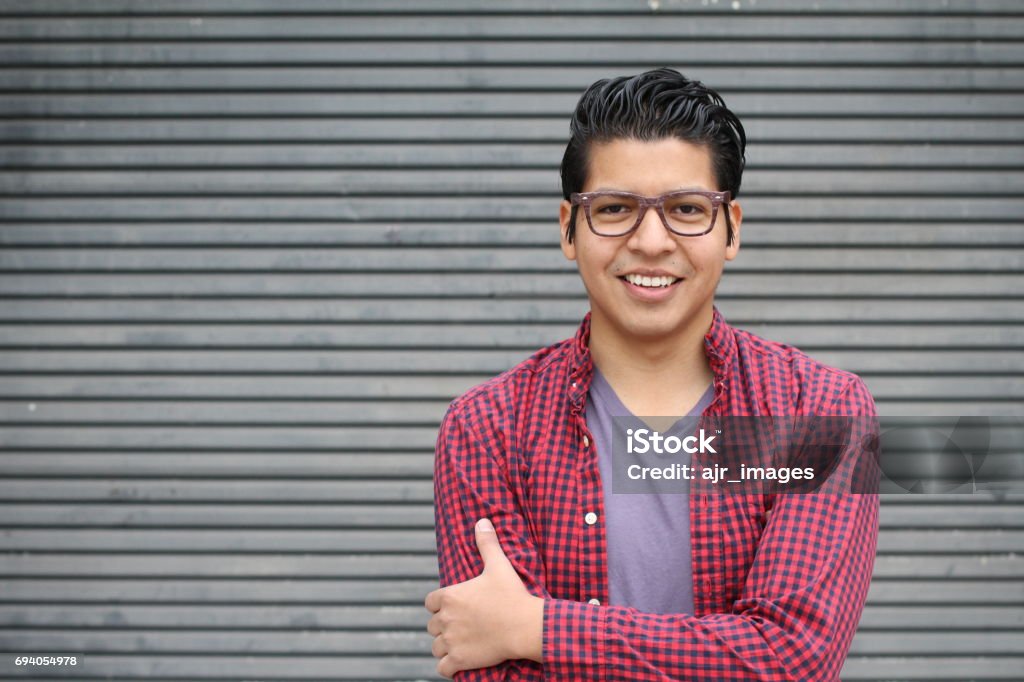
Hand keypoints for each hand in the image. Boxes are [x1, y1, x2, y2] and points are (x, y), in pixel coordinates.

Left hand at [425, 518, 543, 677]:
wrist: (525, 626)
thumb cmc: (511, 595)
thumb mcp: (499, 565)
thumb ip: (487, 543)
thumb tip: (482, 521)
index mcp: (449, 596)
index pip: (430, 603)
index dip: (439, 605)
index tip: (453, 608)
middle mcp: (445, 619)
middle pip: (432, 625)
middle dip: (443, 626)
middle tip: (460, 626)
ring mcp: (451, 641)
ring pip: (435, 647)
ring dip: (444, 647)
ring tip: (459, 644)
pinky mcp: (459, 660)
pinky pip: (442, 668)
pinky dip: (448, 667)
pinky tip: (458, 663)